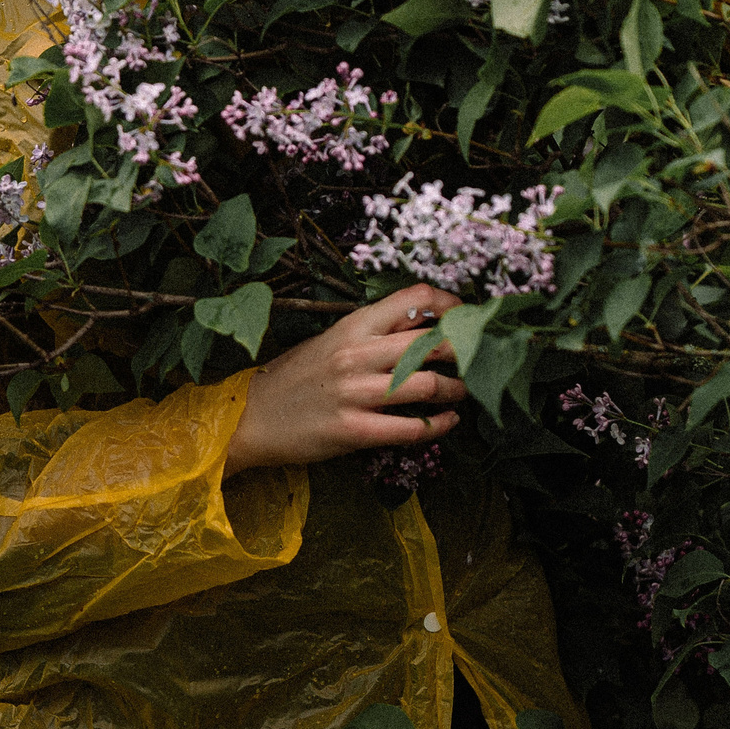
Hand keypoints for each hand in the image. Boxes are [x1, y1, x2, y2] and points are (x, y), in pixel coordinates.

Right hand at [222, 285, 467, 475]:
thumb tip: (424, 328)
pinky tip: (448, 422)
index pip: (415, 298)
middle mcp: (357, 353)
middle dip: (466, 352)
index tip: (467, 319)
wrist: (250, 416)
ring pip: (428, 385)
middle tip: (478, 360)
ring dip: (457, 390)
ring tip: (463, 393)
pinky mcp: (353, 430)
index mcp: (353, 325)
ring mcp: (355, 393)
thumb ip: (373, 334)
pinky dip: (439, 425)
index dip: (452, 304)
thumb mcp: (331, 341)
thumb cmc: (295, 377)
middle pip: (433, 342)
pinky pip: (410, 428)